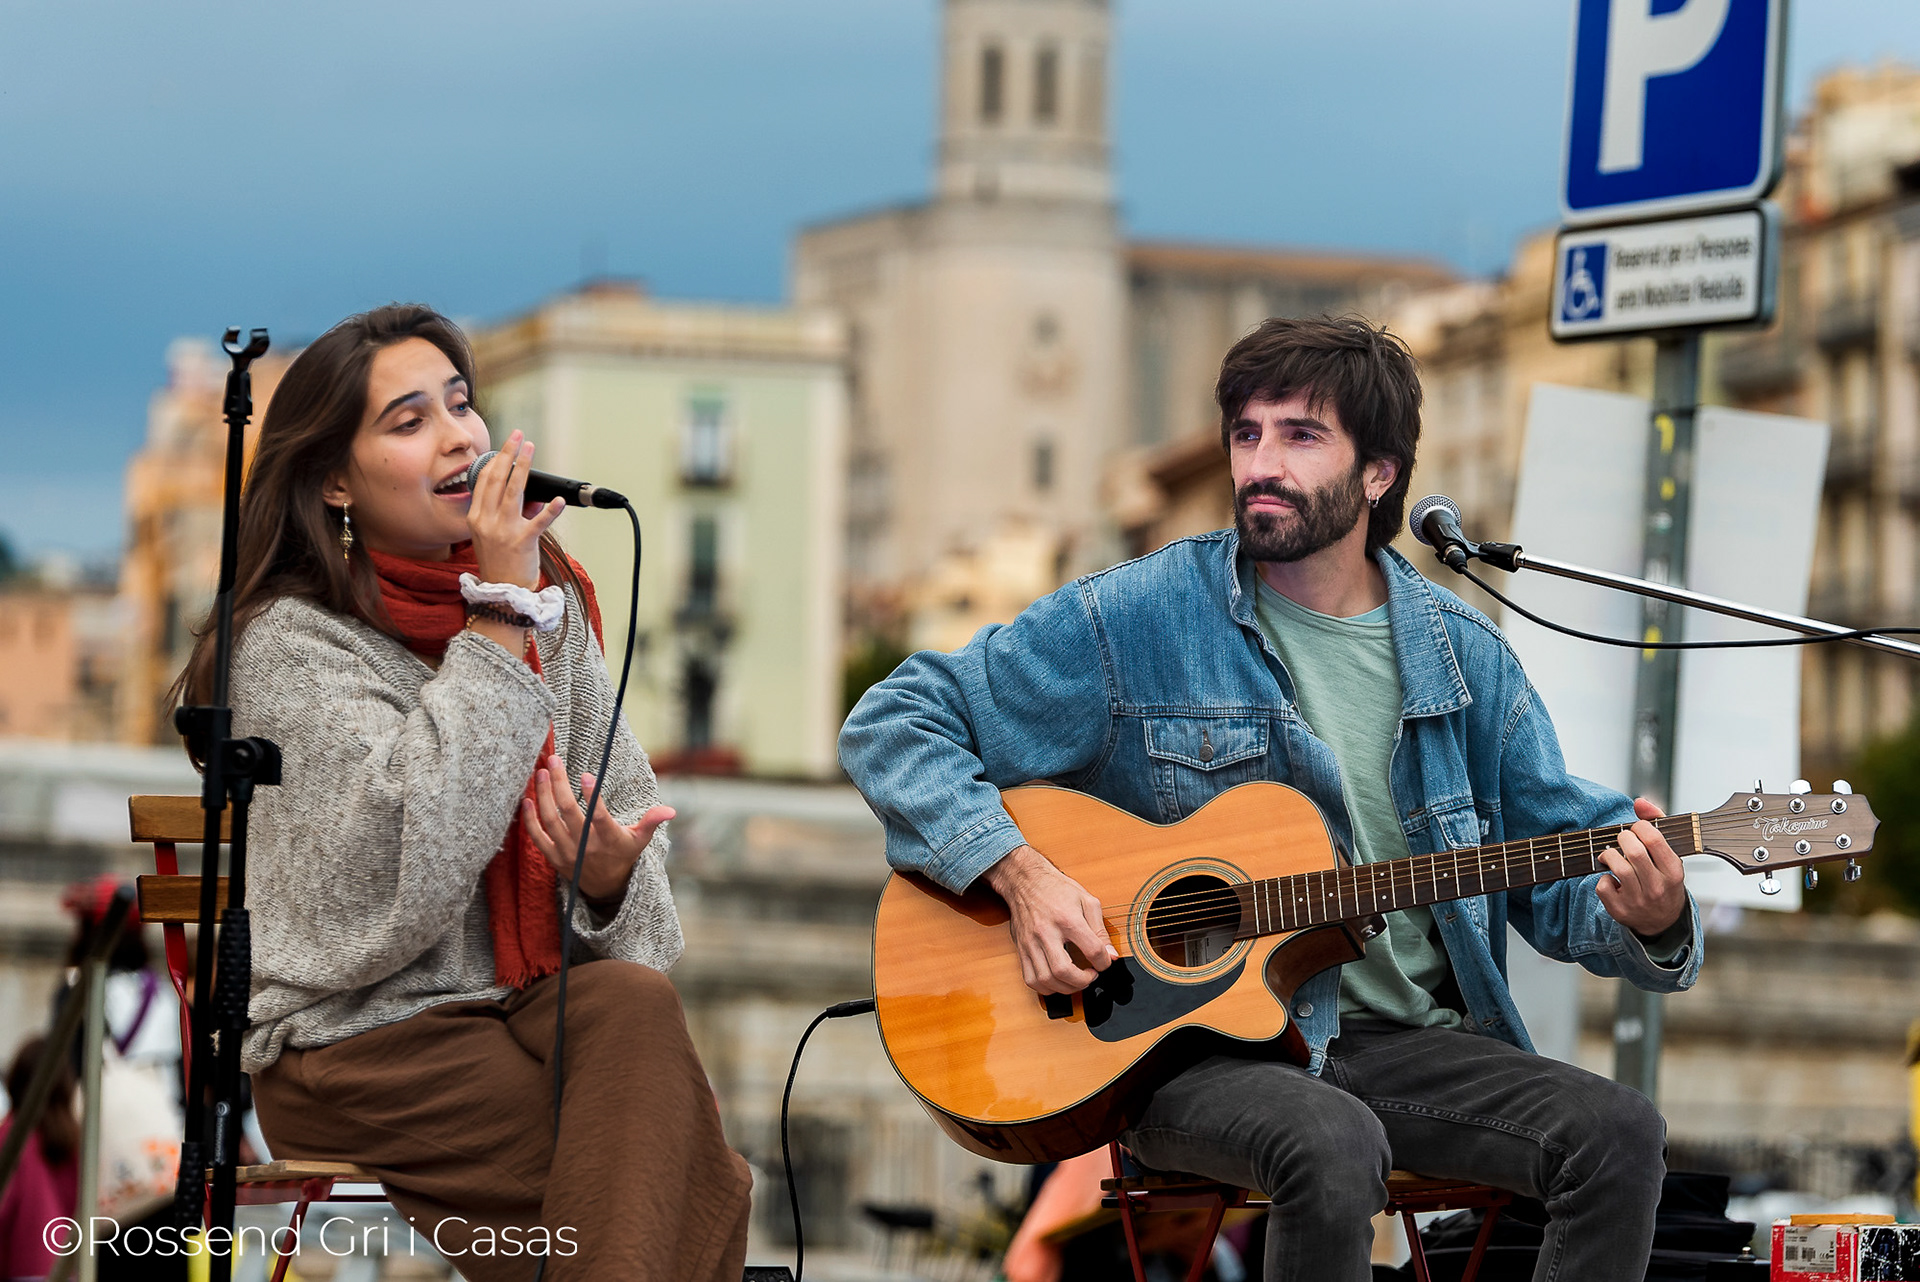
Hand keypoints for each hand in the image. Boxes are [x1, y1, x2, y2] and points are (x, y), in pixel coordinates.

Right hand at [469, 430, 564, 589]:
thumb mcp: (493, 535)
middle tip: (519, 436)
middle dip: (509, 454)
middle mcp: (487, 521)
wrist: (503, 593)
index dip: (496, 459)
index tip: (507, 443)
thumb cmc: (500, 563)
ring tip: (530, 449)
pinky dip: (550, 510)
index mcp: (476, 518)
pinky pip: (538, 523)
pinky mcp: (522, 543)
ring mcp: (503, 531)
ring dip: (523, 467)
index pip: (485, 481)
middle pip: (497, 479)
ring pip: (514, 492)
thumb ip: (509, 513)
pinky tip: (558, 499)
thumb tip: (535, 496)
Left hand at [521, 752, 674, 903]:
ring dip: (543, 795)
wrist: (604, 887)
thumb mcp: (640, 840)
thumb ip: (651, 821)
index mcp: (609, 840)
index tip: (586, 774)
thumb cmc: (623, 854)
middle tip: (554, 760)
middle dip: (559, 784)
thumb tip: (671, 810)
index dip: (593, 797)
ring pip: (550, 821)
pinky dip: (529, 819)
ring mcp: (567, 853)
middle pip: (569, 813)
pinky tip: (527, 799)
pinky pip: (537, 837)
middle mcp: (586, 847)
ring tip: (541, 772)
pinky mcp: (553, 857)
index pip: (600, 818)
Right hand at [982, 845, 1117, 994]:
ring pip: (1045, 979)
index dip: (1104, 962)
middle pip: (1064, 970)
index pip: (1091, 950)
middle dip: (1083, 981)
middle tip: (1091, 976)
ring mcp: (1031, 943)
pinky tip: (1057, 981)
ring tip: (1076, 980)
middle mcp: (1046, 933)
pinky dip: (1046, 988)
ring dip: (1065, 988)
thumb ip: (1100, 929)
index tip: (1104, 963)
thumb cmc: (1057, 889)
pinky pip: (1030, 979)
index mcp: (1067, 918)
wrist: (1025, 881)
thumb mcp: (1087, 901)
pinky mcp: (1021, 949)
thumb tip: (1110, 955)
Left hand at [1596, 797, 1688, 937]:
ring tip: (1612, 856)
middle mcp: (1658, 888)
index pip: (1654, 840)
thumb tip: (1640, 801)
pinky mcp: (1620, 911)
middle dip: (1623, 838)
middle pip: (1634, 852)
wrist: (1662, 921)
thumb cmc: (1663, 880)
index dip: (1640, 827)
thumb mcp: (1668, 855)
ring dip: (1609, 855)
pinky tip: (1611, 878)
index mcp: (1674, 872)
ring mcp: (1638, 901)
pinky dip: (1602, 879)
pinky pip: (1602, 886)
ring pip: (1617, 867)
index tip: (1637, 830)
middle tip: (1622, 840)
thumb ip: (1657, 824)